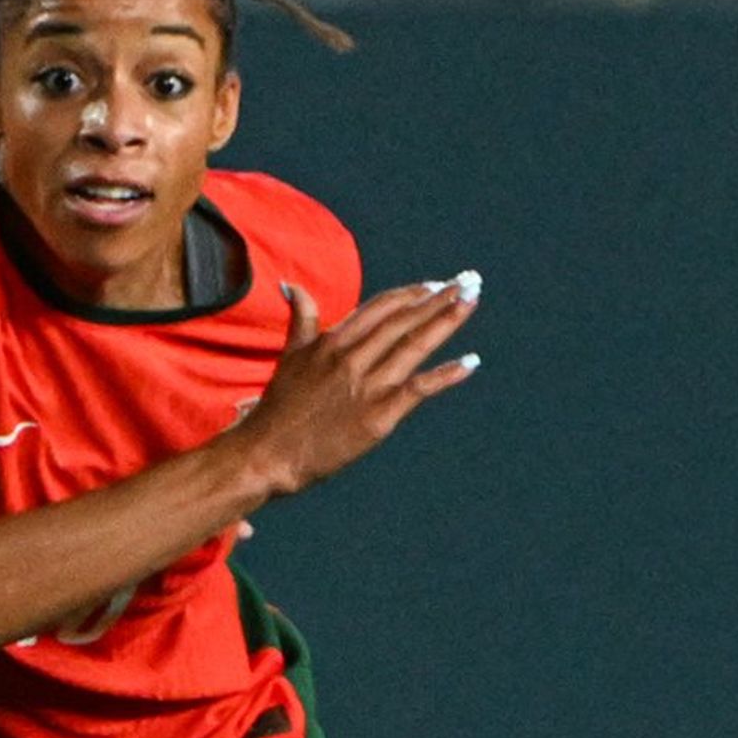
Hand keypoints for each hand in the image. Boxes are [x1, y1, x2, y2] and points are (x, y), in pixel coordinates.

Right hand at [229, 274, 479, 499]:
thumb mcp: (289, 357)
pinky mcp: (377, 415)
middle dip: (439, 299)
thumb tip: (293, 287)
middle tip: (469, 282)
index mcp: (332, 342)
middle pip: (403, 320)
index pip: (380, 307)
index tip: (434, 284)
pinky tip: (470, 362)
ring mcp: (366, 386)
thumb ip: (301, 320)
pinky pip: (418, 388)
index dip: (410, 294)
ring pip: (414, 345)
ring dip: (447, 321)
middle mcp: (351, 358)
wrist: (265, 455)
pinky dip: (446, 375)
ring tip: (472, 300)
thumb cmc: (276, 410)